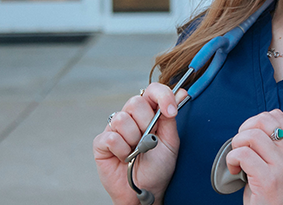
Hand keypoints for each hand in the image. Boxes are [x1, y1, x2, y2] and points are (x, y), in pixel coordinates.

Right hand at [93, 83, 188, 204]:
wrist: (146, 191)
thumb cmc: (158, 169)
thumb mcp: (170, 142)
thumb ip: (171, 117)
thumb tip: (181, 92)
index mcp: (149, 113)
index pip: (152, 91)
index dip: (162, 96)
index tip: (171, 111)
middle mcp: (131, 117)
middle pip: (135, 102)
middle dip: (146, 124)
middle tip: (149, 141)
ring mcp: (114, 128)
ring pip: (122, 119)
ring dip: (134, 140)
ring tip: (136, 152)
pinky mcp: (101, 142)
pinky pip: (111, 137)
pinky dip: (121, 150)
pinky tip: (124, 157)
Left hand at [226, 110, 282, 204]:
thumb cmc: (271, 196)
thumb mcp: (278, 168)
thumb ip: (271, 148)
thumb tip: (250, 128)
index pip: (278, 116)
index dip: (256, 120)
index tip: (248, 135)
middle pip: (263, 121)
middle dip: (244, 129)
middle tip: (240, 146)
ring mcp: (281, 167)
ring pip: (251, 135)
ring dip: (236, 145)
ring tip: (236, 160)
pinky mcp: (268, 179)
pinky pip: (242, 154)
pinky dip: (231, 159)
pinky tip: (234, 170)